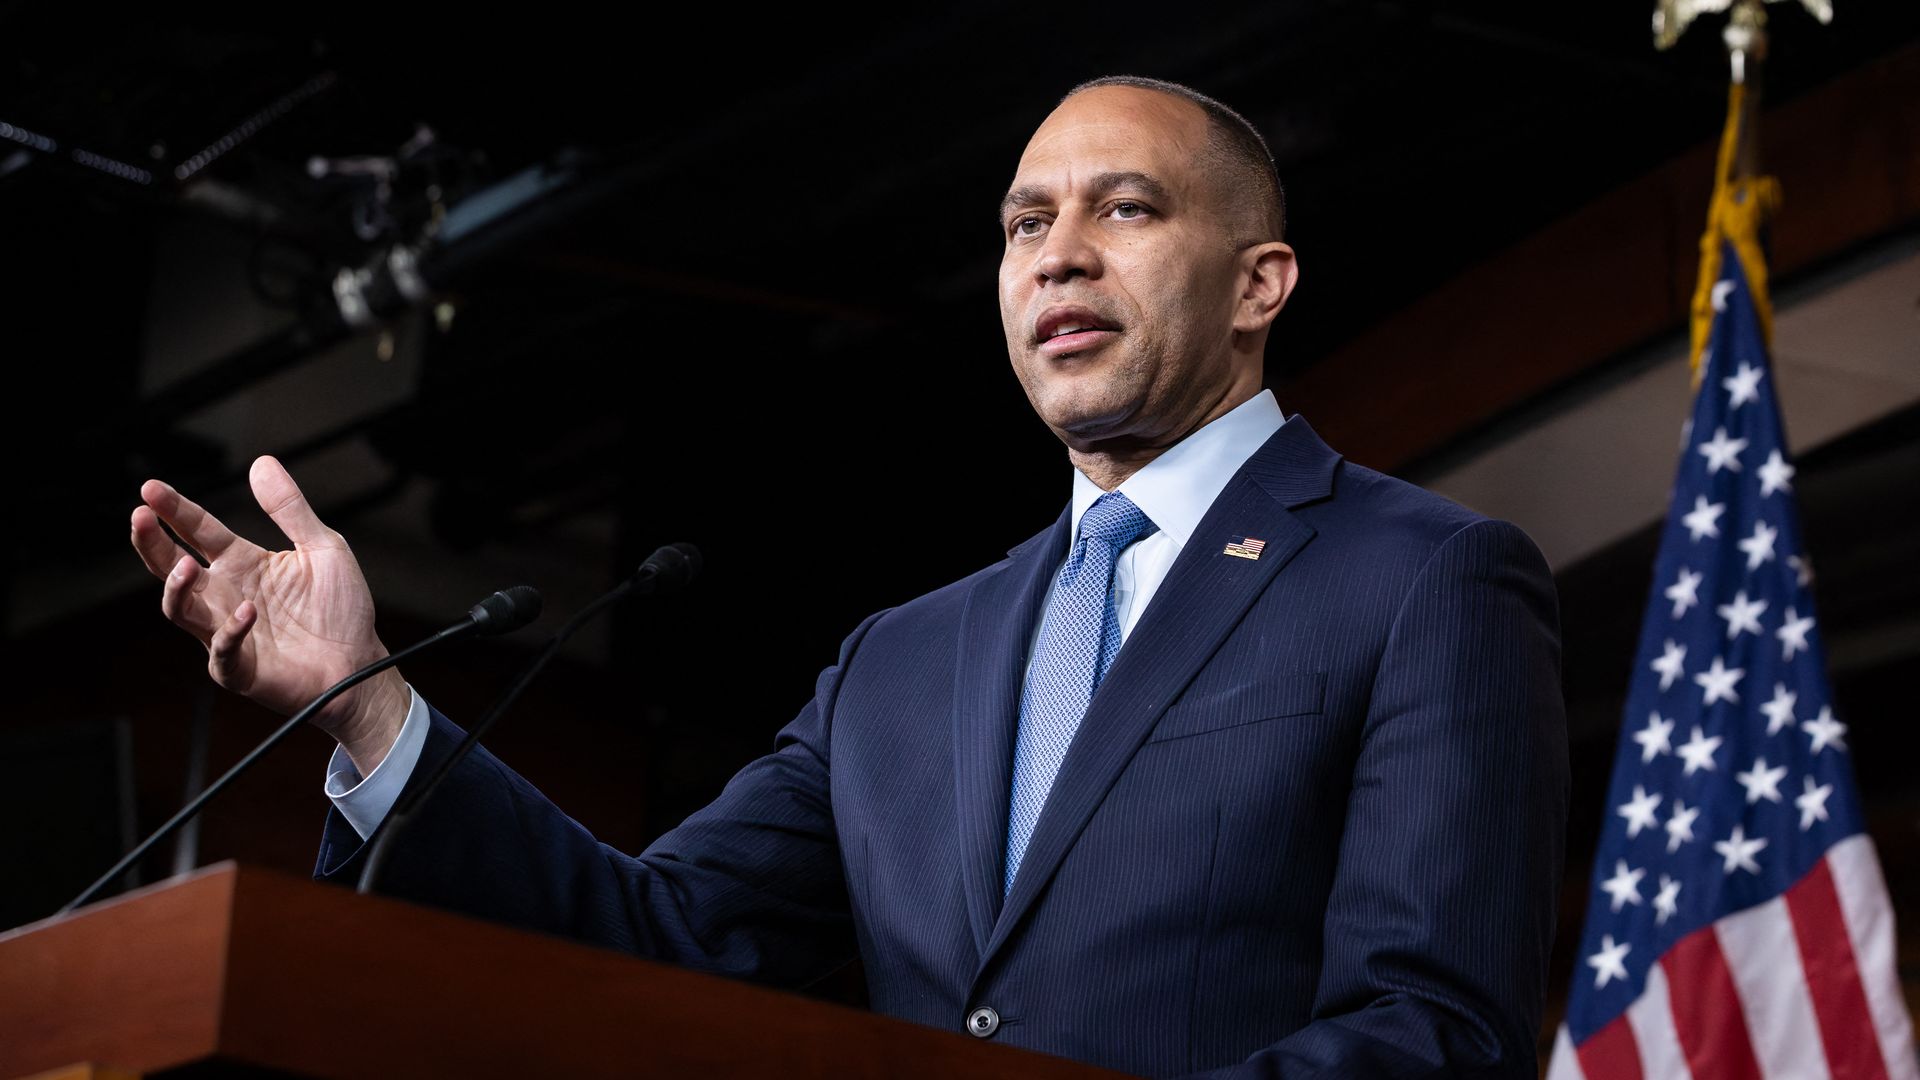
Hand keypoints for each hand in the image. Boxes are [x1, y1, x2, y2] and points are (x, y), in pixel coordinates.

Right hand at [130, 456, 407, 766]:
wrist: (360, 663)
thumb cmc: (341, 609)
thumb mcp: (323, 547)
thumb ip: (290, 509)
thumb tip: (261, 463)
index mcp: (242, 563)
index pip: (198, 531)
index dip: (175, 510)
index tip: (150, 489)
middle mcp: (226, 594)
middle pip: (171, 567)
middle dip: (152, 543)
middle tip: (140, 518)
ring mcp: (226, 632)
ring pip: (180, 610)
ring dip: (177, 588)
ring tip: (186, 566)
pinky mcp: (239, 668)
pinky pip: (222, 651)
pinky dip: (229, 632)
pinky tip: (246, 611)